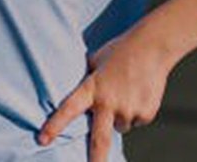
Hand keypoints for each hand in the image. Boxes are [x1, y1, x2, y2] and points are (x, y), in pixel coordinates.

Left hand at [38, 28, 174, 160]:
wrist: (153, 46)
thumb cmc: (119, 50)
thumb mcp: (95, 62)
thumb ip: (86, 81)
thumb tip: (71, 90)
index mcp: (92, 88)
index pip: (69, 109)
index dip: (55, 125)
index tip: (42, 140)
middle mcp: (110, 102)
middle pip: (99, 140)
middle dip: (95, 160)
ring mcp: (129, 109)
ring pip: (120, 126)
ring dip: (120, 117)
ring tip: (125, 91)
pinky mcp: (146, 113)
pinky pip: (136, 121)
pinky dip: (136, 112)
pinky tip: (139, 92)